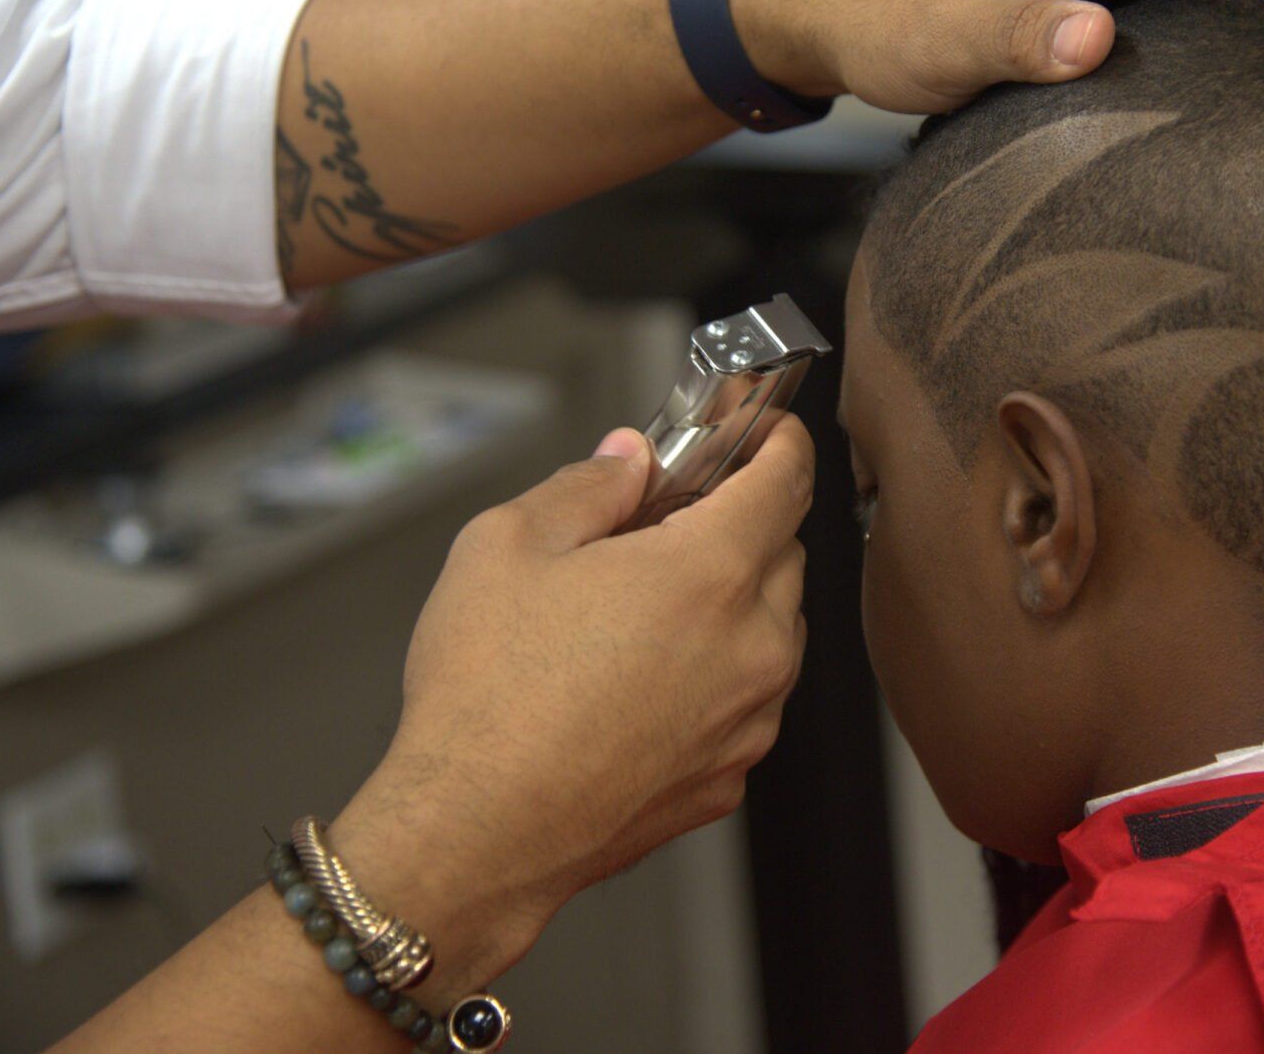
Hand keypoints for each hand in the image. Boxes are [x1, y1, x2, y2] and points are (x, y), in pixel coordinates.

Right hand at [329, 417, 812, 997]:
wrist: (475, 834)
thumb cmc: (486, 700)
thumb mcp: (508, 545)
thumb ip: (588, 485)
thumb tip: (628, 462)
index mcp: (710, 573)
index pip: (787, 479)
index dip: (778, 439)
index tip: (763, 428)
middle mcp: (753, 647)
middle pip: (782, 552)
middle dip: (739, 521)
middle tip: (668, 518)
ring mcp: (750, 719)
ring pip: (773, 630)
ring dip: (730, 602)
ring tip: (641, 608)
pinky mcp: (731, 776)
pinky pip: (747, 700)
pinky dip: (714, 674)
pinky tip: (639, 680)